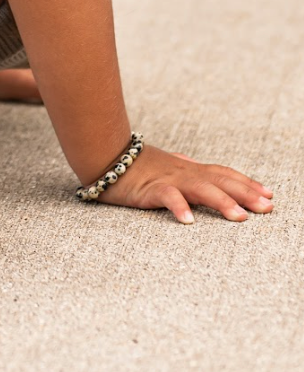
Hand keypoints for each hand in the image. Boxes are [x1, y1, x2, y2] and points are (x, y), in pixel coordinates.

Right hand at [96, 144, 273, 222]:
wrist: (105, 154)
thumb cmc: (135, 165)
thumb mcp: (167, 167)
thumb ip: (187, 171)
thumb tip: (205, 173)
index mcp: (189, 168)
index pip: (223, 173)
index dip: (246, 183)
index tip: (268, 194)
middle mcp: (183, 171)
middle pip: (220, 180)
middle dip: (245, 193)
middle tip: (267, 207)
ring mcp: (168, 179)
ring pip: (200, 188)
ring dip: (221, 202)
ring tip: (239, 217)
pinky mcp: (150, 188)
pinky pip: (167, 196)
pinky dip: (178, 207)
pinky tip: (188, 220)